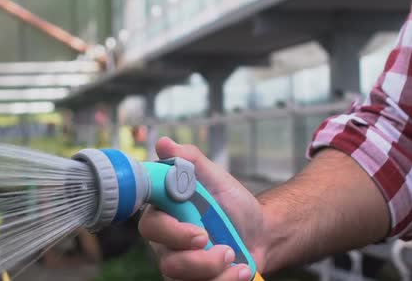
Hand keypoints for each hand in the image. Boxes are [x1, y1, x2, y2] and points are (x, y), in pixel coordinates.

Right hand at [139, 137, 266, 280]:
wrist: (262, 233)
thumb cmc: (233, 204)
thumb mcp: (216, 177)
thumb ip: (190, 161)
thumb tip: (164, 143)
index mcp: (165, 215)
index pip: (150, 226)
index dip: (170, 231)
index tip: (198, 230)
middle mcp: (165, 243)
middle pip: (164, 259)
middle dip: (196, 258)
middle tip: (223, 247)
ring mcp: (178, 266)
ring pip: (182, 278)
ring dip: (214, 270)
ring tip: (236, 257)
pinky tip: (241, 270)